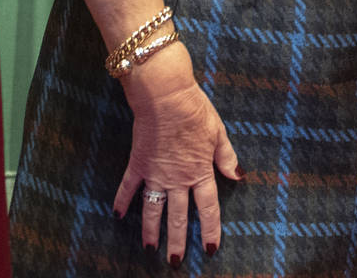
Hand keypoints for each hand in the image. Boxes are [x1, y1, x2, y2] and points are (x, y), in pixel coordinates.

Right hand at [113, 44, 240, 264]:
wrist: (165, 95)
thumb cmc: (194, 109)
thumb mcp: (218, 132)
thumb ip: (226, 157)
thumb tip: (238, 175)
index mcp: (200, 171)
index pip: (208, 208)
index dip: (210, 230)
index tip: (210, 249)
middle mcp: (177, 178)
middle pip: (178, 217)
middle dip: (177, 242)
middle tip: (176, 262)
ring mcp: (155, 174)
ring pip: (153, 210)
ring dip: (151, 231)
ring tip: (151, 249)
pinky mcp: (138, 163)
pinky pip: (128, 187)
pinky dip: (123, 202)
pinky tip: (119, 216)